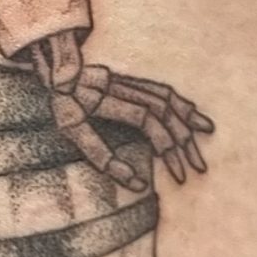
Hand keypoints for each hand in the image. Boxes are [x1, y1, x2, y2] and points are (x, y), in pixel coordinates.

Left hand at [28, 30, 212, 194]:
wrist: (49, 72)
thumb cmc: (60, 107)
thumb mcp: (71, 134)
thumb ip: (104, 159)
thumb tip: (139, 184)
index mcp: (102, 99)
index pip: (146, 120)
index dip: (166, 146)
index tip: (179, 174)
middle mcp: (118, 85)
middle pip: (162, 109)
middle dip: (184, 140)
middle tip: (198, 167)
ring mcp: (124, 79)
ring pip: (165, 96)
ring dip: (188, 117)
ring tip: (208, 133)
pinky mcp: (127, 79)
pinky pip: (159, 89)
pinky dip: (180, 102)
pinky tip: (193, 113)